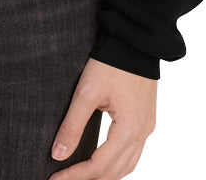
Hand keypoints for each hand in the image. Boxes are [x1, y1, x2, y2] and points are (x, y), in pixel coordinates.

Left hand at [49, 57, 156, 178]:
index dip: (76, 176)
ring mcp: (147, 126)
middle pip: (115, 172)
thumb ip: (72, 125)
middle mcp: (143, 132)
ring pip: (128, 165)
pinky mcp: (146, 119)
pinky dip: (117, 163)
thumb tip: (58, 154)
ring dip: (105, 175)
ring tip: (81, 176)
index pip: (99, 166)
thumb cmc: (111, 61)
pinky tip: (103, 161)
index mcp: (129, 129)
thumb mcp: (87, 92)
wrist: (136, 39)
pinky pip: (134, 152)